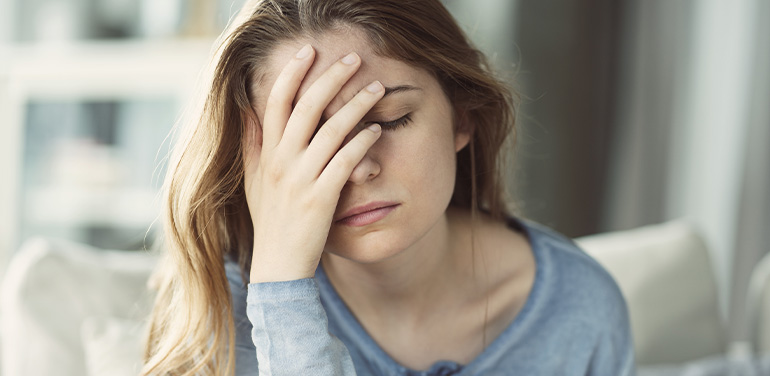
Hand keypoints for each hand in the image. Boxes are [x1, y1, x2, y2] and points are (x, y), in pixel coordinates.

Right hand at [244, 45, 384, 282]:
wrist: (278, 266)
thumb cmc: (270, 221)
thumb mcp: (254, 182)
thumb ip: (252, 146)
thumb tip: (250, 111)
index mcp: (266, 154)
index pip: (276, 102)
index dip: (292, 73)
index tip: (309, 51)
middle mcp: (282, 162)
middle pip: (307, 107)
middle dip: (332, 78)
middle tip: (354, 59)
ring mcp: (301, 180)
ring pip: (331, 131)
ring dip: (357, 105)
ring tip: (376, 88)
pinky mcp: (322, 198)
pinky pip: (345, 161)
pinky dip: (362, 142)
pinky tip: (376, 130)